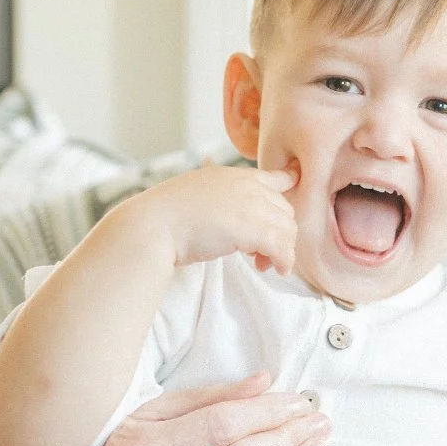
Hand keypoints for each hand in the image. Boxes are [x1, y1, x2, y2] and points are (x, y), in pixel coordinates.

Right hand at [129, 164, 297, 275]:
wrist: (155, 225)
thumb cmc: (167, 215)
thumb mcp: (196, 192)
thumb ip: (216, 195)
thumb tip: (217, 194)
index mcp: (234, 176)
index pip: (275, 178)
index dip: (288, 190)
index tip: (291, 204)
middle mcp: (248, 186)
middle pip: (285, 210)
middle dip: (279, 233)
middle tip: (261, 253)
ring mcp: (252, 206)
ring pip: (288, 230)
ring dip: (280, 250)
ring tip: (262, 264)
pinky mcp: (254, 230)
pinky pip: (283, 247)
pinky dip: (284, 261)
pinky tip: (276, 270)